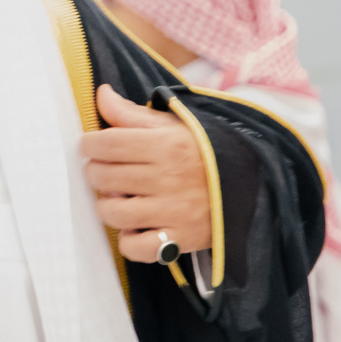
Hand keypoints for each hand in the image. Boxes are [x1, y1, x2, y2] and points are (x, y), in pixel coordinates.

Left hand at [80, 84, 213, 263]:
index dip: (89, 145)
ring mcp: (174, 210)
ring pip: (114, 212)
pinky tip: (135, 227)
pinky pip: (136, 247)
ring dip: (107, 205)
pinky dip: (128, 240)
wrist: (252, 184)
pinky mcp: (180, 238)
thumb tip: (102, 94)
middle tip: (103, 172)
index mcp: (165, 145)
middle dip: (95, 173)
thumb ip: (132, 114)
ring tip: (117, 198)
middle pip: (105, 176)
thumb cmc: (206, 152)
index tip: (89, 147)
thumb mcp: (174, 125)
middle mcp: (168, 177)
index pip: (107, 143)